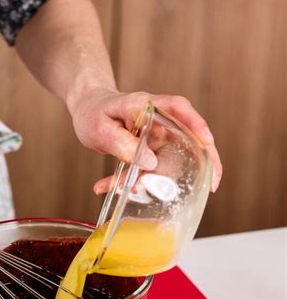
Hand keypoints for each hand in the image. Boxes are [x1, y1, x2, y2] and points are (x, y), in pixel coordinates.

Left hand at [67, 88, 221, 191]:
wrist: (88, 111)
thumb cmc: (93, 113)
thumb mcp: (100, 129)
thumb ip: (121, 143)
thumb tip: (150, 163)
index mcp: (146, 105)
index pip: (178, 108)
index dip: (196, 124)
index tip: (207, 141)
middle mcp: (157, 120)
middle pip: (189, 136)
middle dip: (203, 160)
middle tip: (211, 184)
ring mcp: (157, 135)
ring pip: (171, 158)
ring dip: (163, 179)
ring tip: (150, 193)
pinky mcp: (151, 149)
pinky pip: (152, 168)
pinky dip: (140, 181)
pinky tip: (120, 188)